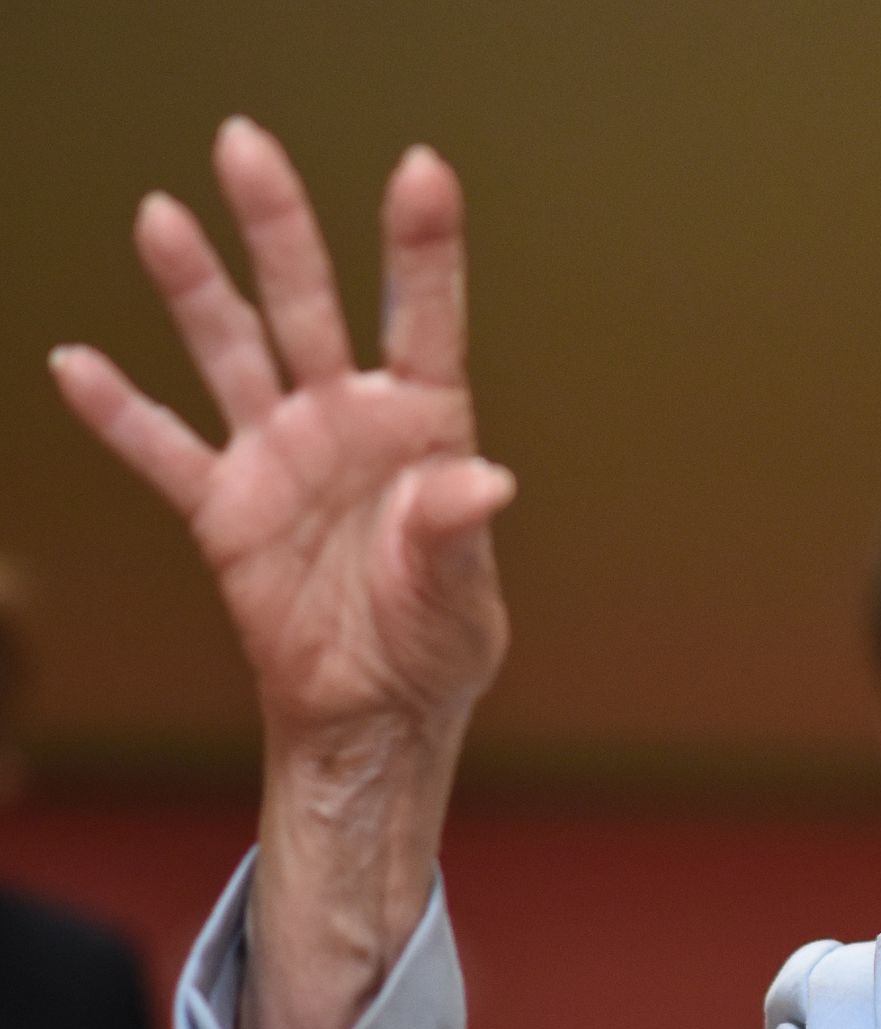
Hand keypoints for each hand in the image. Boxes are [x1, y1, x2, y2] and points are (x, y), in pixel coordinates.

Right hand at [51, 118, 512, 1028]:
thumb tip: (481, 483)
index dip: (422, 248)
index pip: (423, 320)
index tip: (422, 168)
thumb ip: (456, 535)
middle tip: (245, 142)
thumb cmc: (438, 643)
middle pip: (309, 307)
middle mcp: (346, 423)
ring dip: (196, 291)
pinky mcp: (224, 511)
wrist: (374, 711)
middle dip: (279, 229)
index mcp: (426, 428)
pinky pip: (164, 451)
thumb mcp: (461, 599)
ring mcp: (280, 459)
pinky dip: (121, 413)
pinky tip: (77, 362)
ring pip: (230, 354)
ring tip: (160, 217)